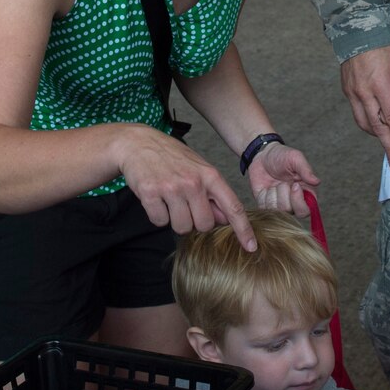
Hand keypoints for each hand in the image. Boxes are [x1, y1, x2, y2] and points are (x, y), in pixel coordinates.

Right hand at [115, 125, 255, 248]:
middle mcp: (193, 182)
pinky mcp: (150, 193)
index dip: (243, 229)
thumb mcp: (199, 169)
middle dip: (194, 221)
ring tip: (169, 199)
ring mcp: (171, 188)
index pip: (233, 206)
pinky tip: (155, 198)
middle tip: (185, 204)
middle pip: (204, 225)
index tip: (251, 246)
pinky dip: (156, 215)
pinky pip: (159, 222)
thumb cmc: (171, 157)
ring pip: (181, 227)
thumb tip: (225, 219)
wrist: (138, 143)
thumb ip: (213, 194)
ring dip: (174, 219)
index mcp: (210, 175)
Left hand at [245, 141, 318, 207]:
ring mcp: (278, 205)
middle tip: (282, 182)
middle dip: (285, 195)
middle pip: (291, 212)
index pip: (306, 210)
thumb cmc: (282, 156)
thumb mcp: (295, 158)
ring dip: (274, 193)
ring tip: (275, 183)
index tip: (295, 185)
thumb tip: (317, 181)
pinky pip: (264, 207)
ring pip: (277, 210)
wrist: (263, 156)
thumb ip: (306, 170)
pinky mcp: (265, 205)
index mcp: (305, 194)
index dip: (299, 201)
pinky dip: (264, 195)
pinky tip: (266, 187)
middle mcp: (293, 203)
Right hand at [341, 44, 389, 168]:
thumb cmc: (384, 43)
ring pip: (364, 123)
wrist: (358, 27)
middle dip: (388, 147)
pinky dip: (368, 122)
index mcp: (379, 84)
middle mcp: (363, 91)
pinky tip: (377, 125)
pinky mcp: (346, 89)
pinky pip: (357, 112)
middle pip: (377, 127)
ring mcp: (352, 91)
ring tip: (389, 144)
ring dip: (377, 136)